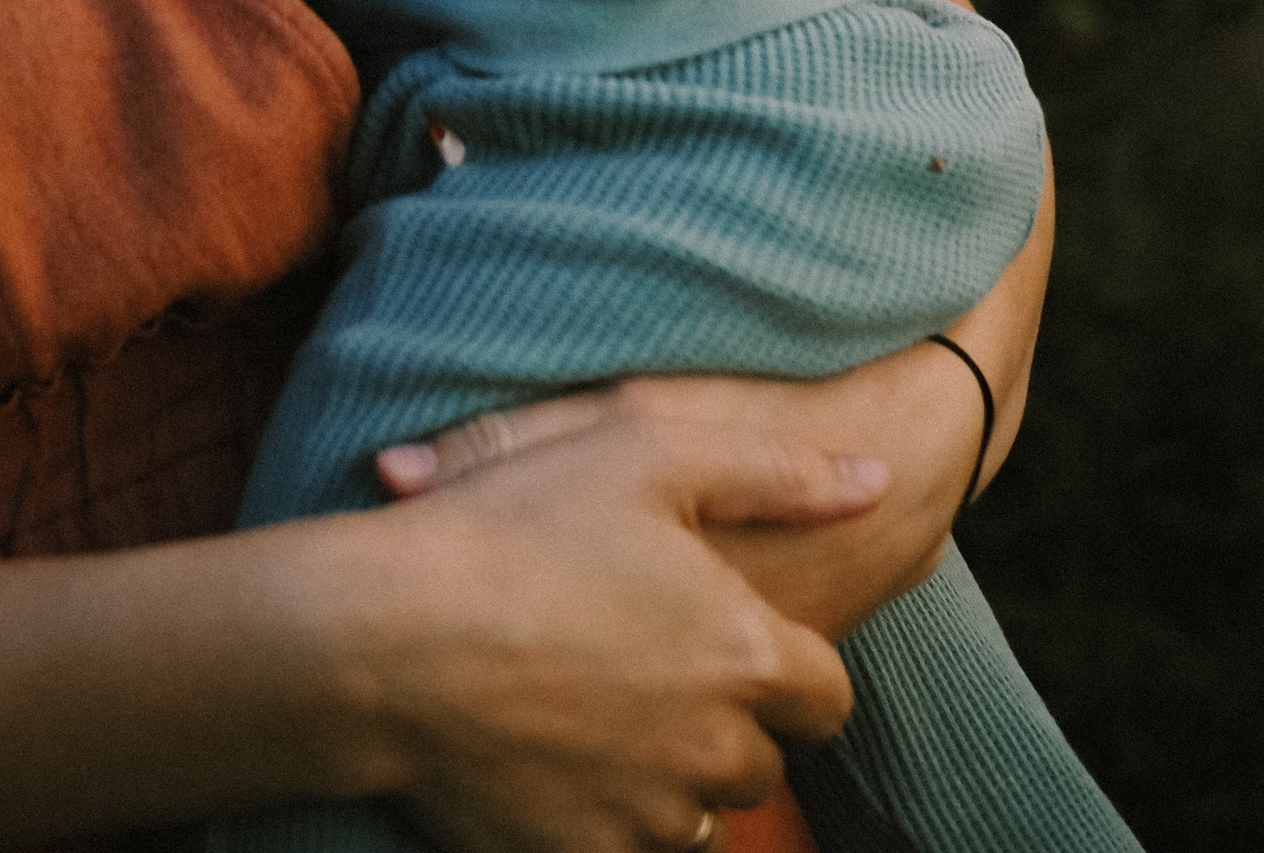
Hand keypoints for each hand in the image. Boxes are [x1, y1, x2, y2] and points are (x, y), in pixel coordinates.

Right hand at [340, 383, 880, 852]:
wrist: (389, 638)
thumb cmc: (519, 527)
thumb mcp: (650, 450)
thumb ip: (778, 473)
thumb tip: (875, 487)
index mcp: (743, 654)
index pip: (828, 696)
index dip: (793, 667)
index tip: (739, 637)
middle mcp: (711, 749)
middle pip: (762, 758)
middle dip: (728, 718)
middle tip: (653, 658)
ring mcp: (644, 814)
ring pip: (695, 810)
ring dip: (670, 767)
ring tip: (598, 696)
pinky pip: (623, 842)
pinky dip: (605, 805)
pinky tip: (552, 742)